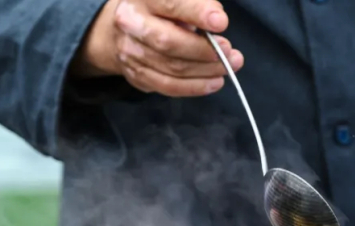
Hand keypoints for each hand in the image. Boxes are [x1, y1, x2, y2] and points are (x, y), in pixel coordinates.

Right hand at [71, 0, 243, 96]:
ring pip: (171, 68)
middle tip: (230, 53)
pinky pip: (168, 86)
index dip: (197, 13)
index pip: (171, 5)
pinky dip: (194, 87)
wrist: (125, 27)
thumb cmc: (160, 9)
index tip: (221, 23)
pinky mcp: (136, 74)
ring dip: (205, 71)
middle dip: (204, 51)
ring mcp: (130, 52)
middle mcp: (130, 24)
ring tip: (228, 67)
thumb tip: (217, 23)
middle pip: (169, 43)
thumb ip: (196, 5)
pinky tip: (213, 83)